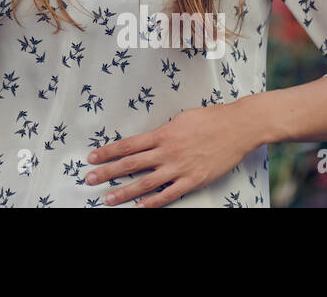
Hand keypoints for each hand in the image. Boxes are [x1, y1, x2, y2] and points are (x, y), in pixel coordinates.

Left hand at [82, 102, 258, 206]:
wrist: (237, 127)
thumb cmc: (209, 119)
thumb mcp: (179, 119)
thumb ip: (162, 131)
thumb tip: (149, 140)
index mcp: (162, 134)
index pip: (127, 145)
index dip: (107, 152)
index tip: (92, 158)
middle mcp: (166, 152)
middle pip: (130, 164)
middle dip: (107, 172)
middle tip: (89, 179)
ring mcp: (179, 168)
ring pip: (145, 183)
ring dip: (124, 192)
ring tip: (108, 198)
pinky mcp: (193, 180)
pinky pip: (169, 194)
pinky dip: (153, 202)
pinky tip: (140, 207)